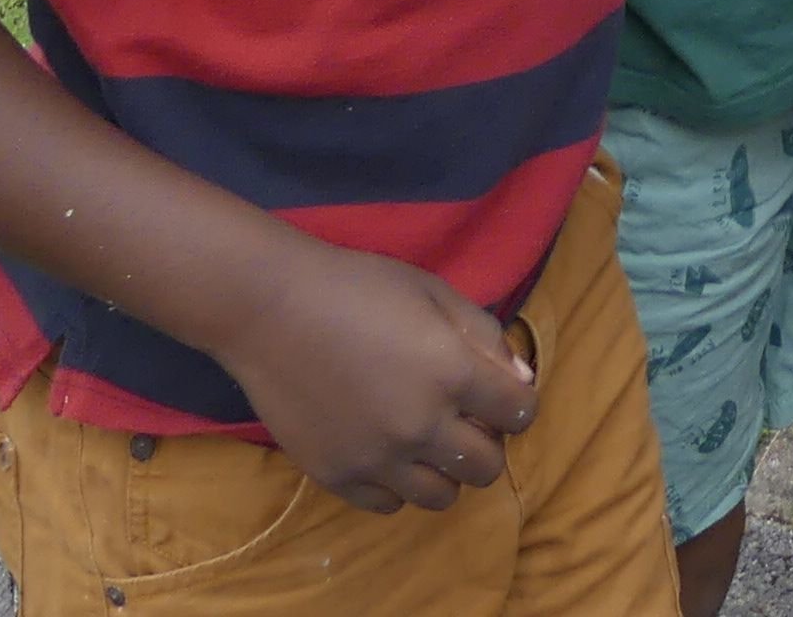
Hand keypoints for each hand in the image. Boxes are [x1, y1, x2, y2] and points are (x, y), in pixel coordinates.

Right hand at [215, 234, 536, 513]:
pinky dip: (397, 485)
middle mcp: (421, 426)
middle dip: (487, 442)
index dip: (517, 403)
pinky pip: (389, 505)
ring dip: (445, 470)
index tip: (500, 395)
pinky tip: (386, 451)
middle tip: (463, 419)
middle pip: (487, 467)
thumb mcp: (434, 293)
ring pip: (442, 497)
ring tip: (425, 439)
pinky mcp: (338, 477)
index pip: (520, 413)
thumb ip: (484, 336)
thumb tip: (521, 380)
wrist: (271, 310)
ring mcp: (377, 458)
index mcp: (453, 373)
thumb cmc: (358, 287)